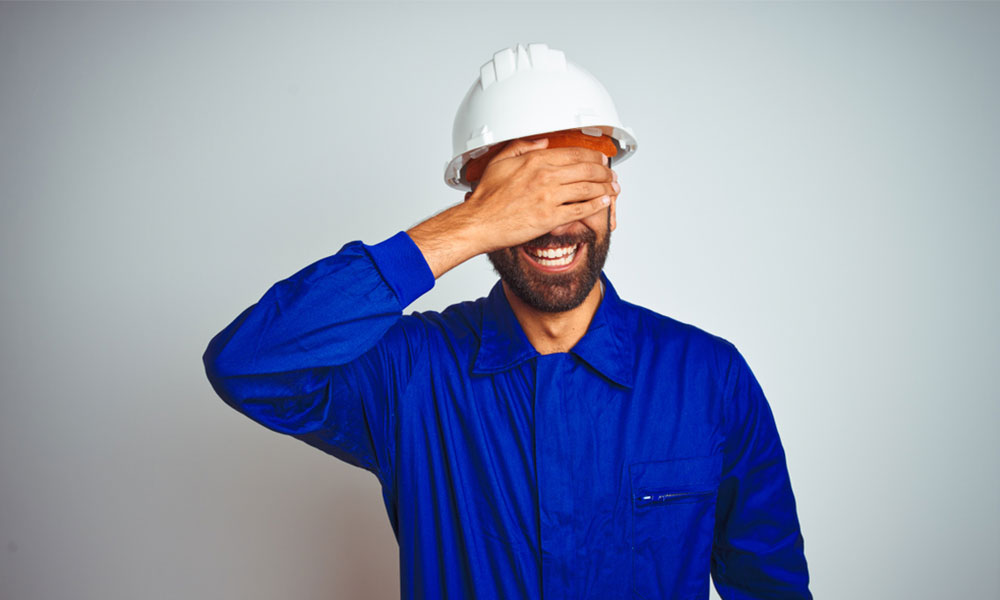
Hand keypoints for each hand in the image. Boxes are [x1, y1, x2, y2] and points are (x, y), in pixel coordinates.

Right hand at [407, 137, 618, 278]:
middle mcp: (545, 176)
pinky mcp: (551, 217)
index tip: (599, 159)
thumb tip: (542, 141)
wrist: (479, 223)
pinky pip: (581, 210)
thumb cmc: (486, 197)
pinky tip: (603, 202)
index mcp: (535, 160)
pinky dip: (596, 205)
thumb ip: (522, 147)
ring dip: (605, 187)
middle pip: (586, 169)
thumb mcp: (500, 162)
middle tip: (610, 174)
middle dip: (604, 171)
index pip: (573, 153)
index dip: (592, 156)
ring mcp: (549, 197)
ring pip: (588, 188)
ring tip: (613, 188)